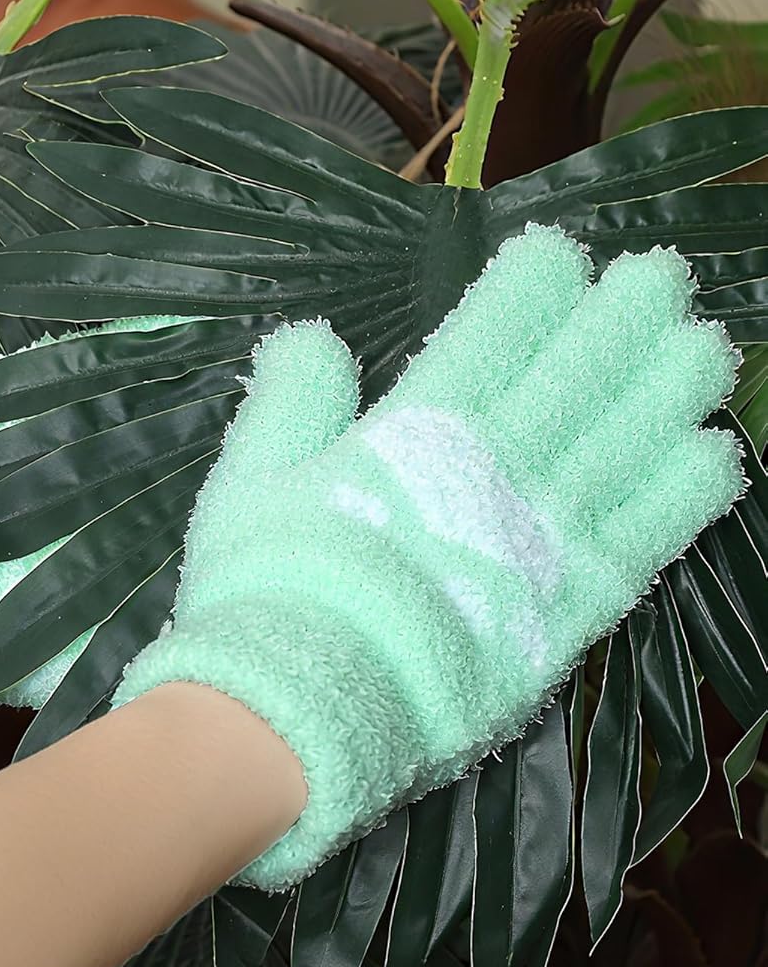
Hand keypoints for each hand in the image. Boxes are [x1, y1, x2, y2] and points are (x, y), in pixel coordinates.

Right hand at [116, 224, 742, 889]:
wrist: (304, 712)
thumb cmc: (265, 595)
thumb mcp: (247, 481)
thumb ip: (289, 402)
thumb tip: (312, 334)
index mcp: (418, 428)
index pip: (493, 332)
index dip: (536, 285)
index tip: (566, 253)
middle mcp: (497, 468)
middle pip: (577, 373)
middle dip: (625, 316)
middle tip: (665, 275)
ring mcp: (543, 538)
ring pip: (626, 442)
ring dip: (673, 388)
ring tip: (708, 345)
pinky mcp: (571, 610)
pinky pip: (645, 538)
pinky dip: (686, 494)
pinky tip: (718, 454)